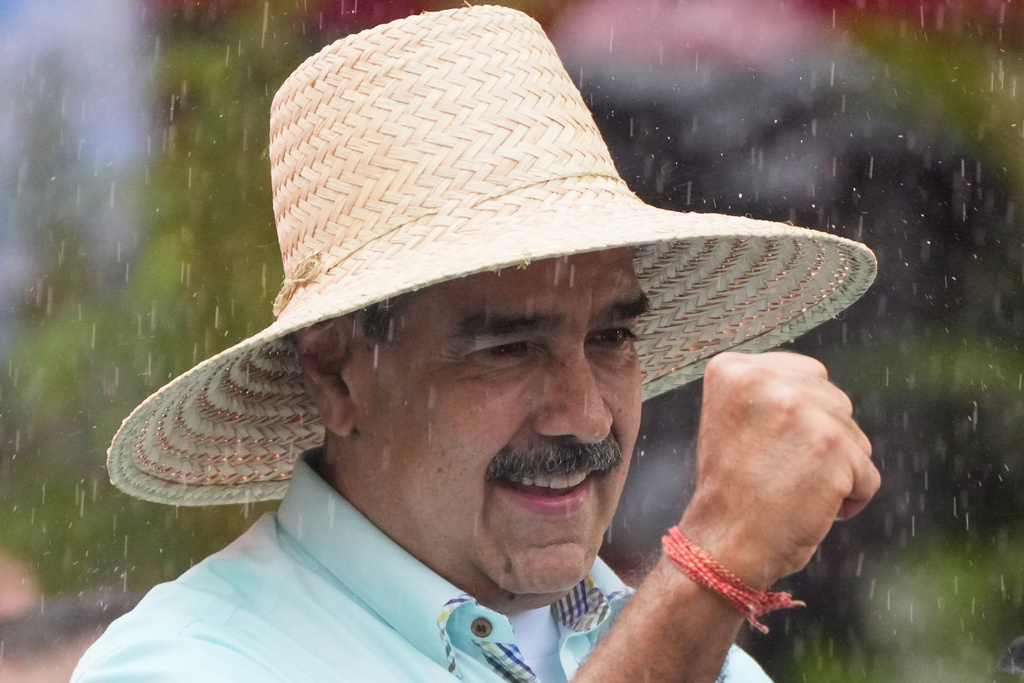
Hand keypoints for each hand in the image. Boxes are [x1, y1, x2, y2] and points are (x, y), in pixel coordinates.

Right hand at [677, 351, 878, 588]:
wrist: (724, 541)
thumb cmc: (730, 491)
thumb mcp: (732, 419)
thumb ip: (768, 393)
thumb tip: (817, 388)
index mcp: (734, 369)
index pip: (804, 375)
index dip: (798, 417)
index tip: (770, 445)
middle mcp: (766, 379)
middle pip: (834, 400)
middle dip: (820, 437)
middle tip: (780, 468)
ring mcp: (801, 410)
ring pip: (854, 435)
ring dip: (837, 467)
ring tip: (793, 487)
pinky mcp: (833, 445)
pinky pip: (867, 475)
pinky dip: (850, 497)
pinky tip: (813, 506)